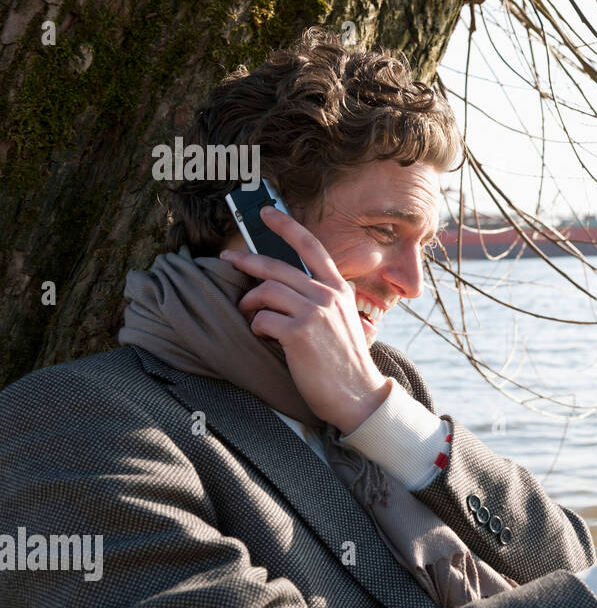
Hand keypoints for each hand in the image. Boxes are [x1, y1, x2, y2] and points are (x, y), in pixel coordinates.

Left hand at [220, 205, 389, 434]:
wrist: (357, 394)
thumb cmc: (346, 363)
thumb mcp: (346, 322)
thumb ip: (327, 303)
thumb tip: (295, 291)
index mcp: (340, 289)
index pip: (312, 247)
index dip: (287, 226)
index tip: (267, 213)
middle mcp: (327, 295)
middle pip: (276, 267)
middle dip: (246, 260)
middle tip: (228, 259)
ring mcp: (314, 312)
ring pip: (265, 291)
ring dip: (250, 303)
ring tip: (251, 315)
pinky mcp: (299, 332)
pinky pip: (262, 319)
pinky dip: (258, 327)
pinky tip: (265, 337)